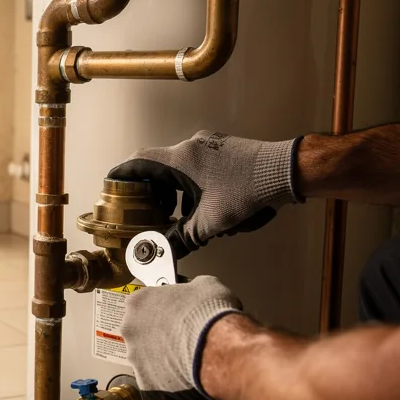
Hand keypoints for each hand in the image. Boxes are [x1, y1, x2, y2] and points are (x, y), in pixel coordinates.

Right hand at [108, 130, 300, 256]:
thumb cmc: (250, 190)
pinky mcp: (222, 150)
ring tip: (179, 215)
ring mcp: (208, 145)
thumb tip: (162, 253)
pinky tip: (202, 206)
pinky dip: (190, 185)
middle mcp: (190, 147)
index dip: (120, 176)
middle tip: (147, 210)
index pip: (137, 162)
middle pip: (156, 166)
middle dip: (150, 191)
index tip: (111, 187)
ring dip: (173, 190)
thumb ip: (182, 238)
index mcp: (180, 159)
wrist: (288, 171)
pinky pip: (195, 166)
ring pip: (177, 168)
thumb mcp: (210, 222)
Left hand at [120, 276, 242, 399]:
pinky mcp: (146, 382)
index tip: (173, 314)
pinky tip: (185, 374)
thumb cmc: (210, 317)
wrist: (219, 348)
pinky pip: (155, 382)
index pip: (144, 304)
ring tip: (186, 358)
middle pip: (141, 332)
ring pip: (146, 358)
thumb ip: (191, 288)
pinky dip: (168, 380)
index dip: (161, 309)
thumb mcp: (206, 286)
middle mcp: (130, 329)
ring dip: (161, 358)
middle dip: (159, 335)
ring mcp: (135, 356)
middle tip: (181, 337)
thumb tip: (198, 291)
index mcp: (139, 302)